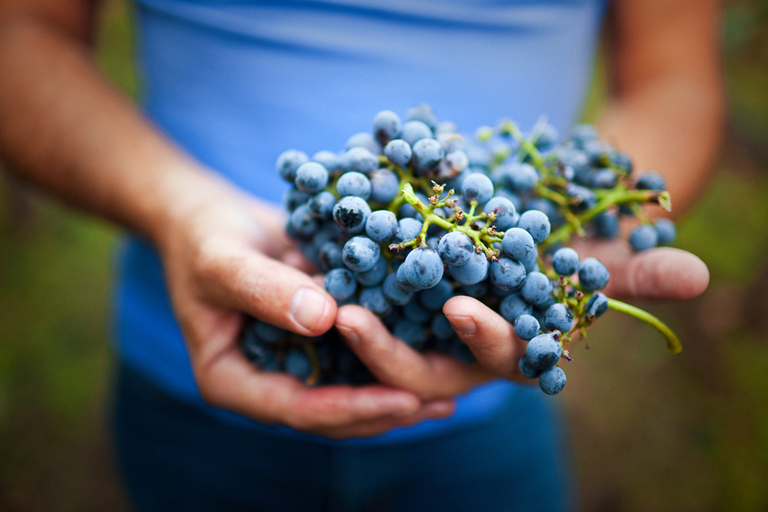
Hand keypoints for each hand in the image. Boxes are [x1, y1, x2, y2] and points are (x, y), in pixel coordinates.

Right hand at [159, 182, 453, 438]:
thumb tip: (324, 318)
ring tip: (448, 392)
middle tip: (440, 401)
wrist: (210, 217)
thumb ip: (265, 289)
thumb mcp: (223, 260)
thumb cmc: (204, 237)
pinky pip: (352, 357)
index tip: (404, 397)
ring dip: (393, 392)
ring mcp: (290, 362)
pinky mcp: (313, 339)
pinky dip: (386, 356)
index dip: (351, 408)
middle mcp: (264, 381)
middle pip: (329, 413)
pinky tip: (430, 350)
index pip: (296, 409)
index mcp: (231, 380)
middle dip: (384, 411)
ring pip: (346, 391)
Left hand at [336, 239, 708, 395]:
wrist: (515, 219)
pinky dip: (340, 293)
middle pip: (422, 370)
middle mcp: (459, 353)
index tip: (462, 306)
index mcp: (509, 348)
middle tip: (355, 318)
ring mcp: (420, 336)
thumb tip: (700, 276)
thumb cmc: (561, 246)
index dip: (485, 338)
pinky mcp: (387, 309)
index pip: (497, 357)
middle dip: (391, 352)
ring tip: (326, 301)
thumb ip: (634, 270)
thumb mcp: (591, 253)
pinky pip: (359, 311)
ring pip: (382, 347)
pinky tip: (310, 269)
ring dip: (354, 330)